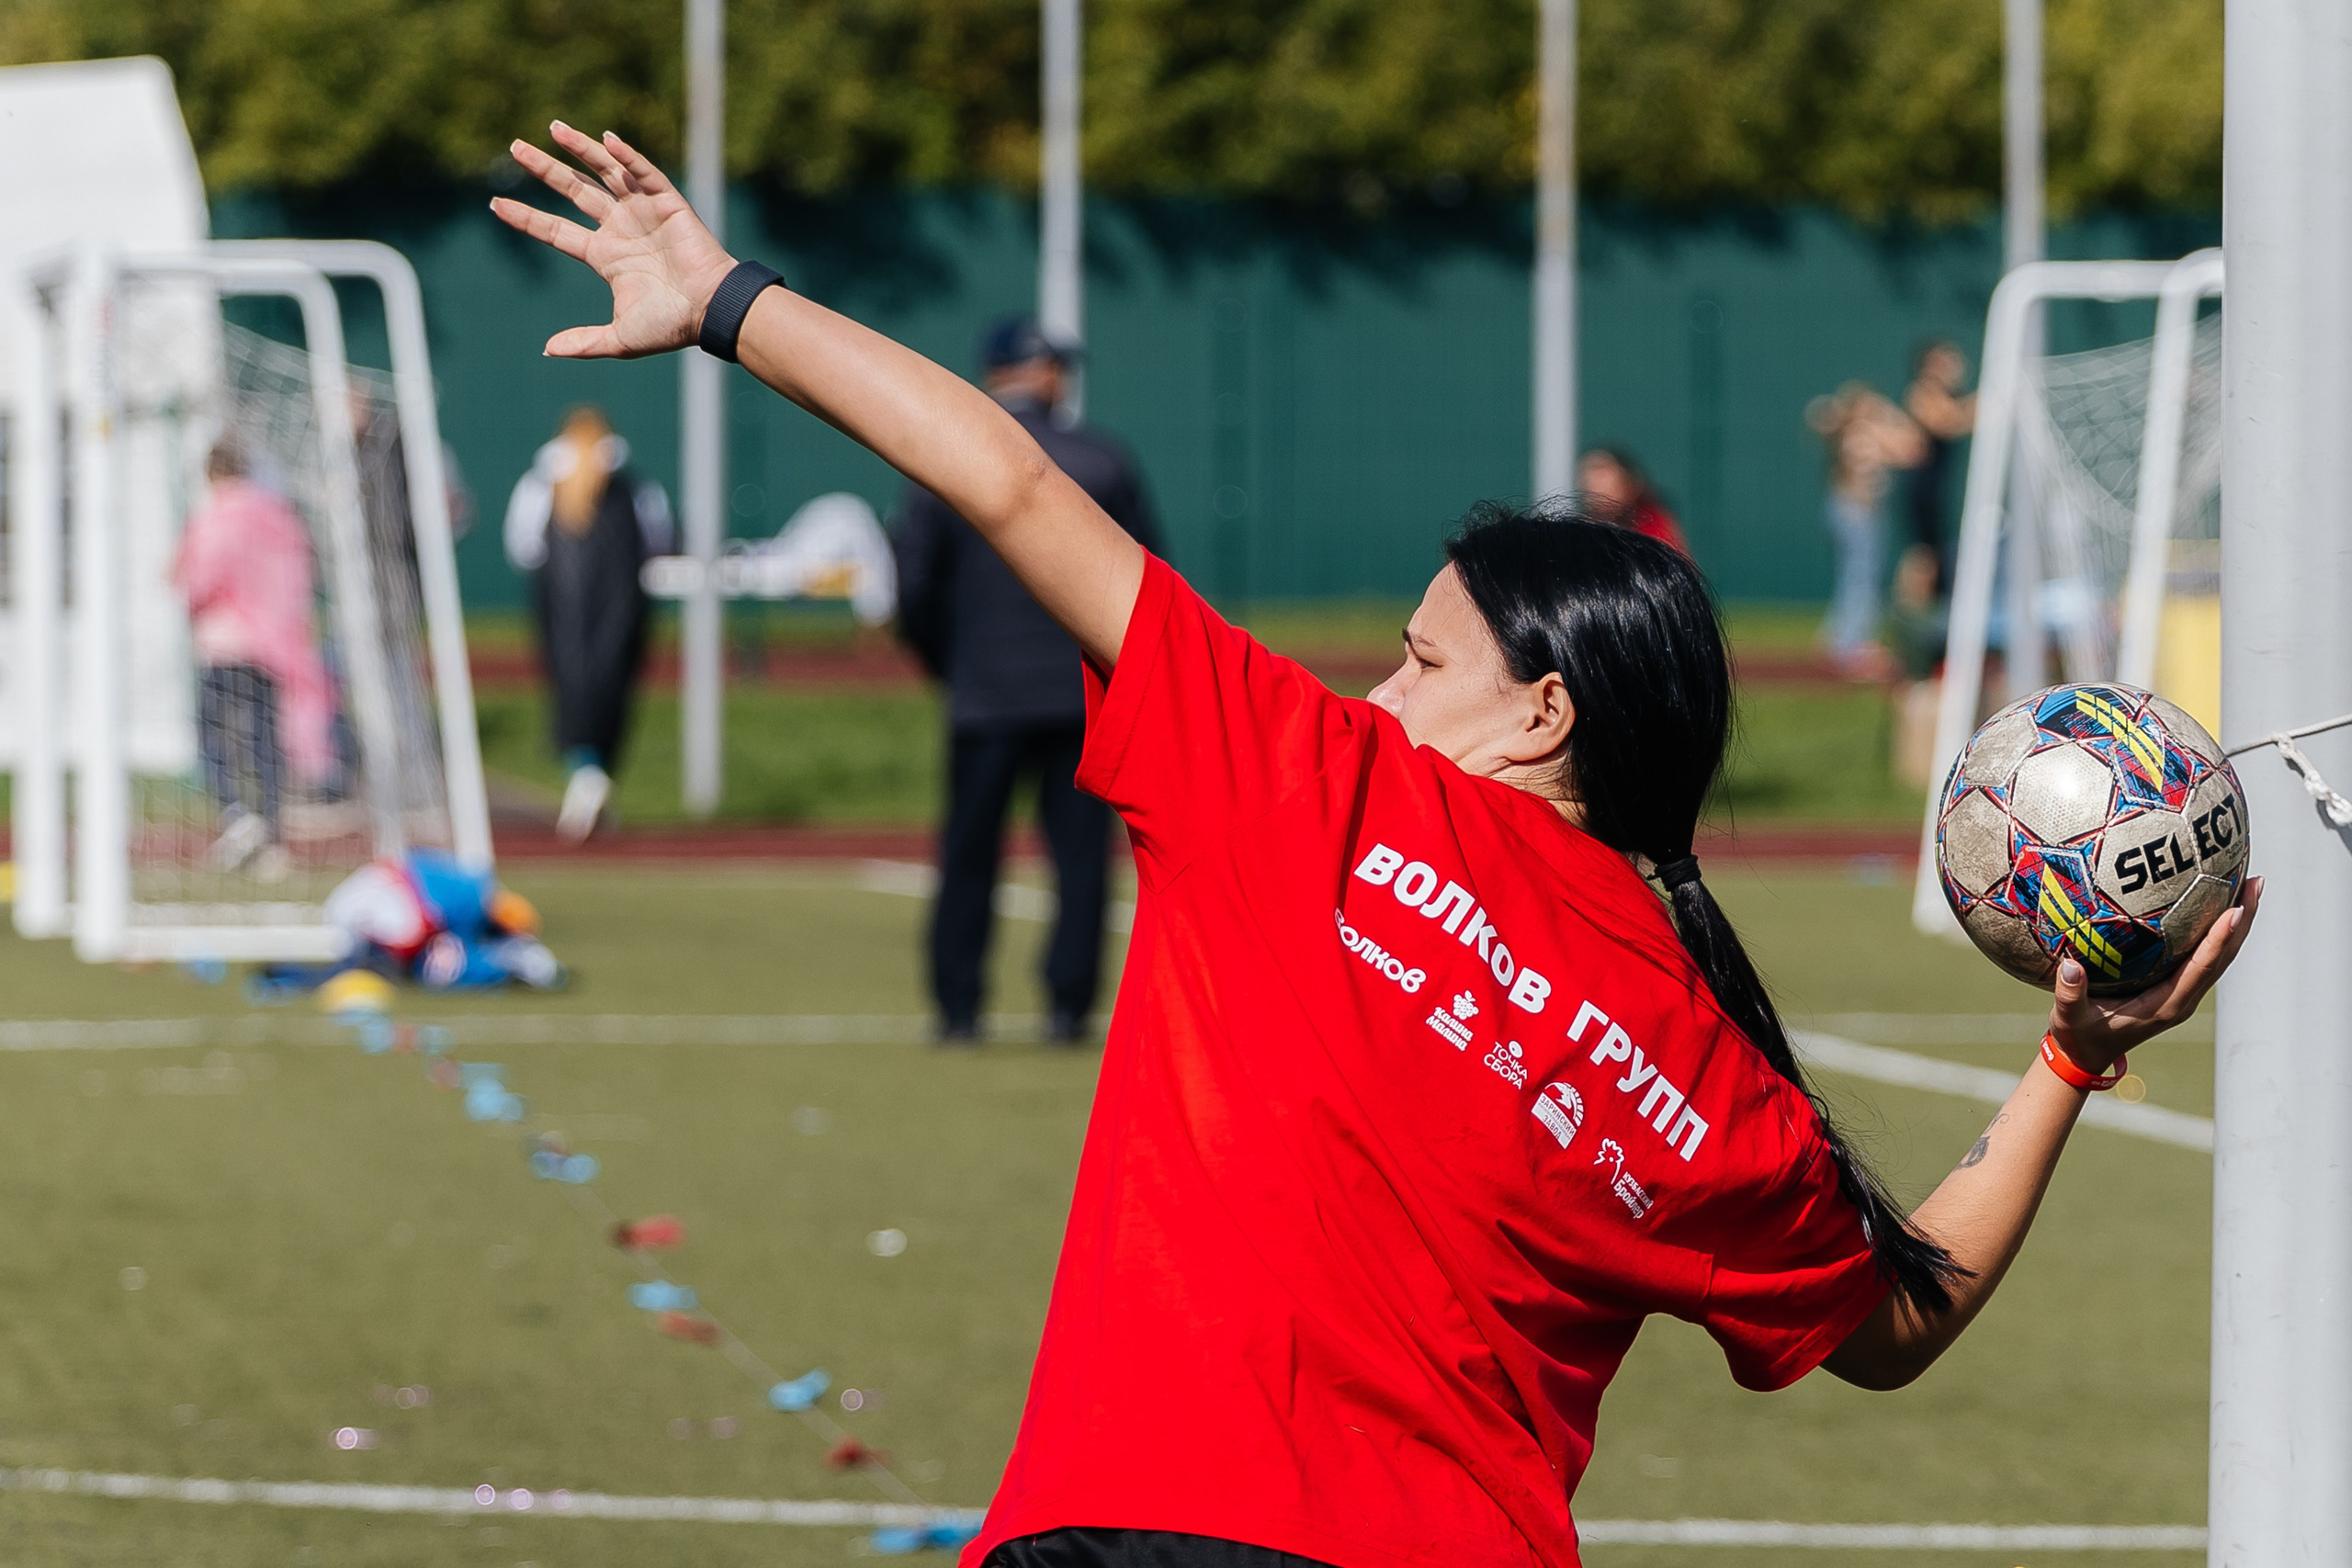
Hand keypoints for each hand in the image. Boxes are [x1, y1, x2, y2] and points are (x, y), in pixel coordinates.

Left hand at [490, 123, 738, 358]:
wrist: (711, 312)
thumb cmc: (671, 326)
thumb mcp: (620, 339)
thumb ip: (584, 343)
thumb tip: (547, 350)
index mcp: (606, 256)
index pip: (557, 230)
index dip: (527, 218)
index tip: (496, 205)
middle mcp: (620, 228)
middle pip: (574, 191)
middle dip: (546, 169)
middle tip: (515, 148)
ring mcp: (643, 212)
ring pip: (605, 172)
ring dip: (580, 149)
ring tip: (553, 128)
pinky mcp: (668, 203)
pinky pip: (644, 173)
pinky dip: (627, 156)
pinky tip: (606, 138)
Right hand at [2049, 875, 2263, 1073]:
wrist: (2085, 1055)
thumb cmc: (2078, 1036)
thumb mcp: (2069, 1018)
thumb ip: (2070, 994)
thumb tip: (2069, 964)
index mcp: (2167, 1006)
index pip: (2202, 967)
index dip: (2220, 938)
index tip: (2236, 909)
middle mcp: (2183, 998)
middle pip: (2224, 956)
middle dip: (2243, 919)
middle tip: (2255, 881)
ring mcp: (2183, 992)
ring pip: (2221, 954)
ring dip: (2237, 922)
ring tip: (2247, 884)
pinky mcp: (2176, 986)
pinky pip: (2205, 954)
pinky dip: (2218, 930)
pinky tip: (2215, 904)